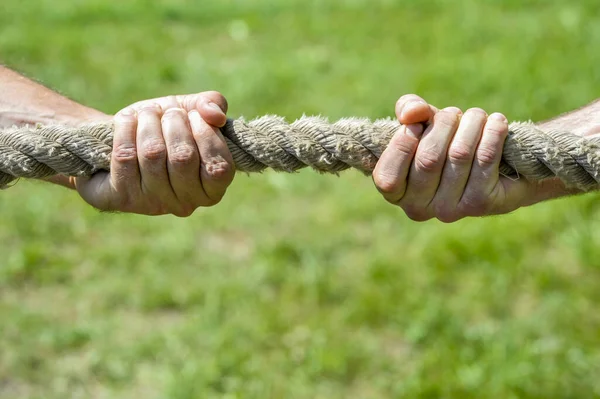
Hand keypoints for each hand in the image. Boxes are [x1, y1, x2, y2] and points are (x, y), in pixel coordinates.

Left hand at [75, 92, 234, 216]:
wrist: (123, 139)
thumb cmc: (166, 127)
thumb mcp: (192, 111)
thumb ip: (212, 105)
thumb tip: (215, 115)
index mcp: (211, 189)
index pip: (219, 167)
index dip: (206, 134)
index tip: (194, 116)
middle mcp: (186, 204)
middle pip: (183, 157)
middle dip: (174, 123)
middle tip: (169, 113)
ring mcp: (153, 204)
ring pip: (153, 154)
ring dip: (149, 123)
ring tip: (148, 114)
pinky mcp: (122, 198)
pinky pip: (125, 156)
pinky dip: (126, 129)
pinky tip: (128, 121)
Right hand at [373, 94, 537, 222]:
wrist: (500, 168)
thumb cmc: (448, 142)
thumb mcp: (423, 124)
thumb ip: (409, 111)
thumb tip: (411, 113)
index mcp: (397, 193)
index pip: (388, 177)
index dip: (401, 144)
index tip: (416, 125)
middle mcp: (419, 208)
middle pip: (428, 159)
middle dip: (443, 125)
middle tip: (453, 114)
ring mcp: (450, 210)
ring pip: (460, 155)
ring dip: (471, 123)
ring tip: (476, 116)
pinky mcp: (482, 203)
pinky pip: (485, 159)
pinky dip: (493, 132)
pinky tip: (496, 123)